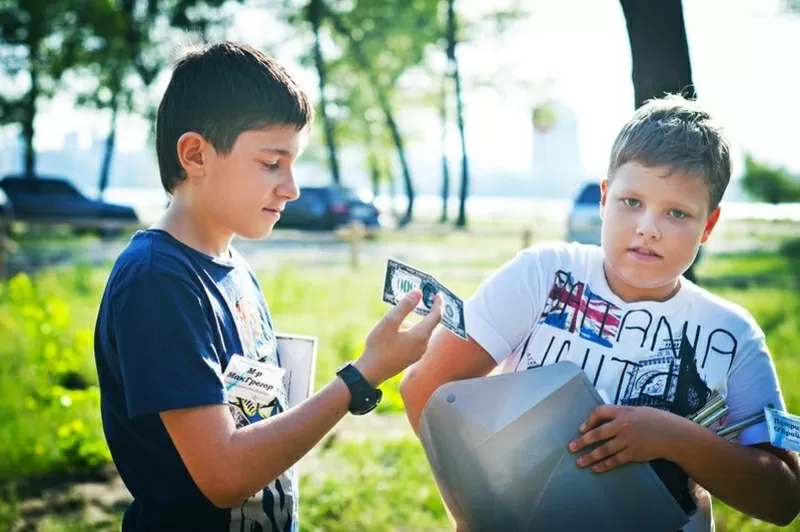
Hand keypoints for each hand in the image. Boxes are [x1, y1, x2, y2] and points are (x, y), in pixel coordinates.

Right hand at [354, 289, 442, 386]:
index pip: (436, 316)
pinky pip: (415, 340)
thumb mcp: (389, 322)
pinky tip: (394, 332)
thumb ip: (405, 306)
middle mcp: (423, 345)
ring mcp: (418, 353)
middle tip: (417, 298)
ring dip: (413, 322)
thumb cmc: (379, 346)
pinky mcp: (411, 358)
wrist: (370, 372)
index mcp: (421, 336)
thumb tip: (418, 292)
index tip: (437, 293)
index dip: (438, 303)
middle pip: (428, 324)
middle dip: (425, 311)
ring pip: (420, 332)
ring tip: (396, 318)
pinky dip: (410, 331)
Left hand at [568, 405, 683, 472]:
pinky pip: (615, 460)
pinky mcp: (633, 454)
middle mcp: (623, 425)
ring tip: (579, 462)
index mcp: (623, 411)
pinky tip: (595, 468)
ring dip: (590, 457)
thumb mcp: (636, 411)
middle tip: (571, 447)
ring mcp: (627, 441)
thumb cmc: (654, 420)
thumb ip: (620, 414)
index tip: (582, 428)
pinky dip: (604, 465)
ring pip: (604, 450)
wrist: (673, 435)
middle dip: (582, 441)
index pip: (600, 412)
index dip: (589, 420)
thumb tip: (603, 419)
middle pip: (598, 434)